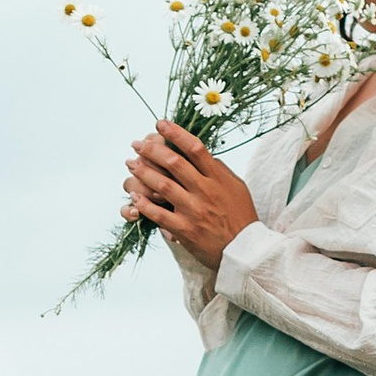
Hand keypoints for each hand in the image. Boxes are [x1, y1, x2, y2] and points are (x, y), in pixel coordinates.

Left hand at [121, 118, 256, 266]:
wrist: (245, 251)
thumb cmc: (241, 216)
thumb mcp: (236, 187)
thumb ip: (218, 169)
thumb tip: (200, 154)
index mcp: (218, 178)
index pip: (195, 148)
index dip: (175, 133)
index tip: (160, 124)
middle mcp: (205, 191)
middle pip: (174, 163)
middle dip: (152, 150)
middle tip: (137, 144)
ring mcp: (194, 211)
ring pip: (163, 185)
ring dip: (143, 172)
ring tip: (131, 163)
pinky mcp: (185, 230)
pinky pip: (158, 214)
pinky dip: (143, 204)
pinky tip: (133, 195)